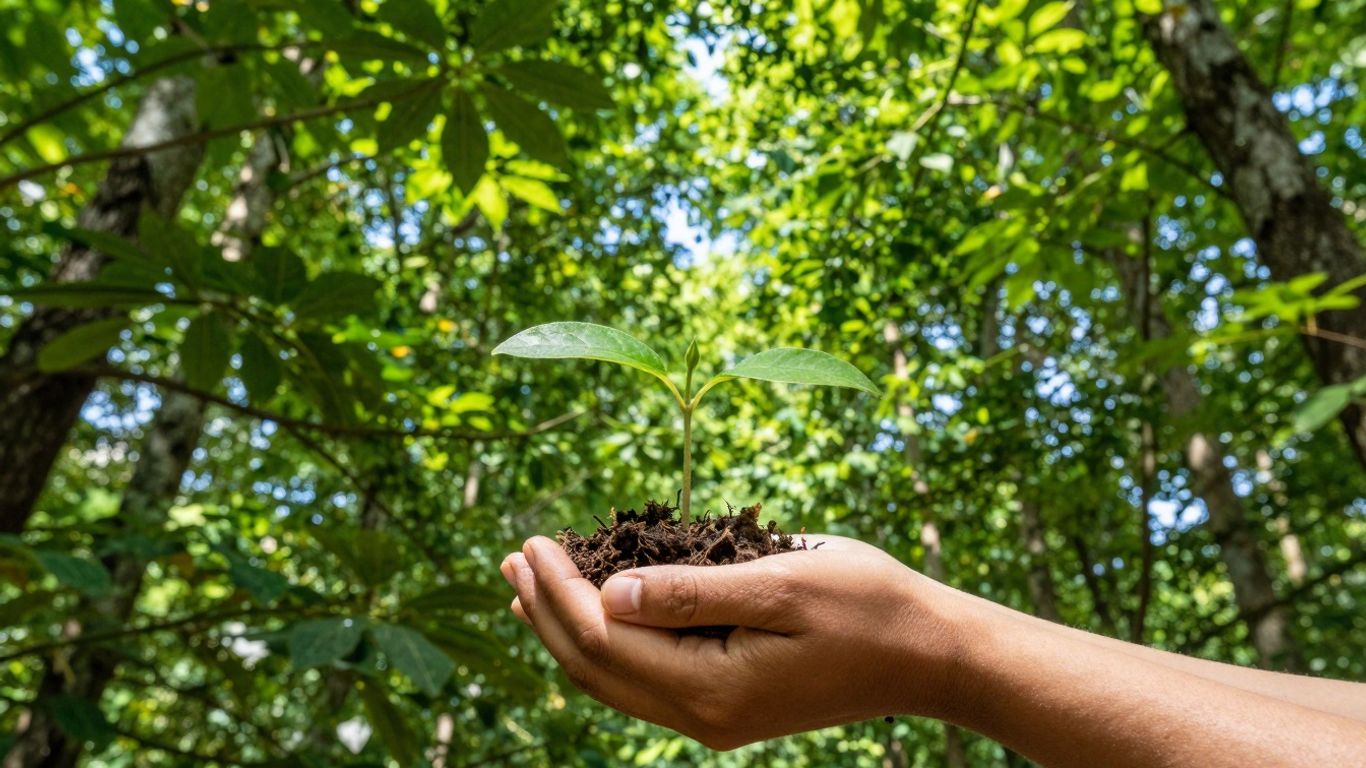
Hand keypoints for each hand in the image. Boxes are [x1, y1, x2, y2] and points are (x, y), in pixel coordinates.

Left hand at [500, 534, 964, 749]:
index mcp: (710, 689)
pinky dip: (606, 642)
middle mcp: (702, 715)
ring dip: (566, 628)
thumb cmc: (867, 608)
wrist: (928, 656)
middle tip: (512, 557)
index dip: (559, 592)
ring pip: (613, 677)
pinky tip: (594, 609)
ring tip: (528, 584)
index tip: (532, 542)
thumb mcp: (780, 585)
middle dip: (546, 611)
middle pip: (594, 667)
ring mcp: (713, 715)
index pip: (604, 642)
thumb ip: (692, 592)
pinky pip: (643, 677)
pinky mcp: (726, 701)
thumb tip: (609, 592)